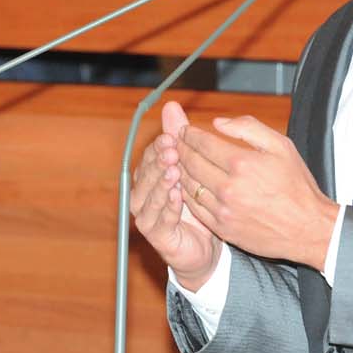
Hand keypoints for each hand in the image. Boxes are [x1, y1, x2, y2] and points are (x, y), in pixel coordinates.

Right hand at [130, 101, 222, 290]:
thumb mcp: (194, 166)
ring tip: (173, 171)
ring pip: (148, 197)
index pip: (149, 157)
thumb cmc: (200, 203)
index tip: (172, 136)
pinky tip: (177, 197)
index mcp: (150, 176)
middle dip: (158, 161)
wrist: (208, 246)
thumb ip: (180, 137)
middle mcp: (143, 195)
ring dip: (160, 183)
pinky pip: (159, 220)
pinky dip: (166, 208)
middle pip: (145, 175)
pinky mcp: (157, 237)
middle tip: (172, 151)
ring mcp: (148, 217)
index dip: (158, 147)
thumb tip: (171, 106)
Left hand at [180, 114, 338, 272]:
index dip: (189, 134)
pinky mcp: (222, 227)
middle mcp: (229, 187)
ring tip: (177, 161)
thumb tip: (218, 123)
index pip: (202, 143)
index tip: (185, 130)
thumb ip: (248, 128)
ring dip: (178, 170)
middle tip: (175, 142)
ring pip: (188, 185)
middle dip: (179, 149)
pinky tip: (187, 184)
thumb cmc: (296, 185)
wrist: (308, 228)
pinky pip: (193, 207)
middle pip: (190, 162)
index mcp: (242, 163)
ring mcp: (223, 210)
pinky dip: (185, 193)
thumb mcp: (281, 146)